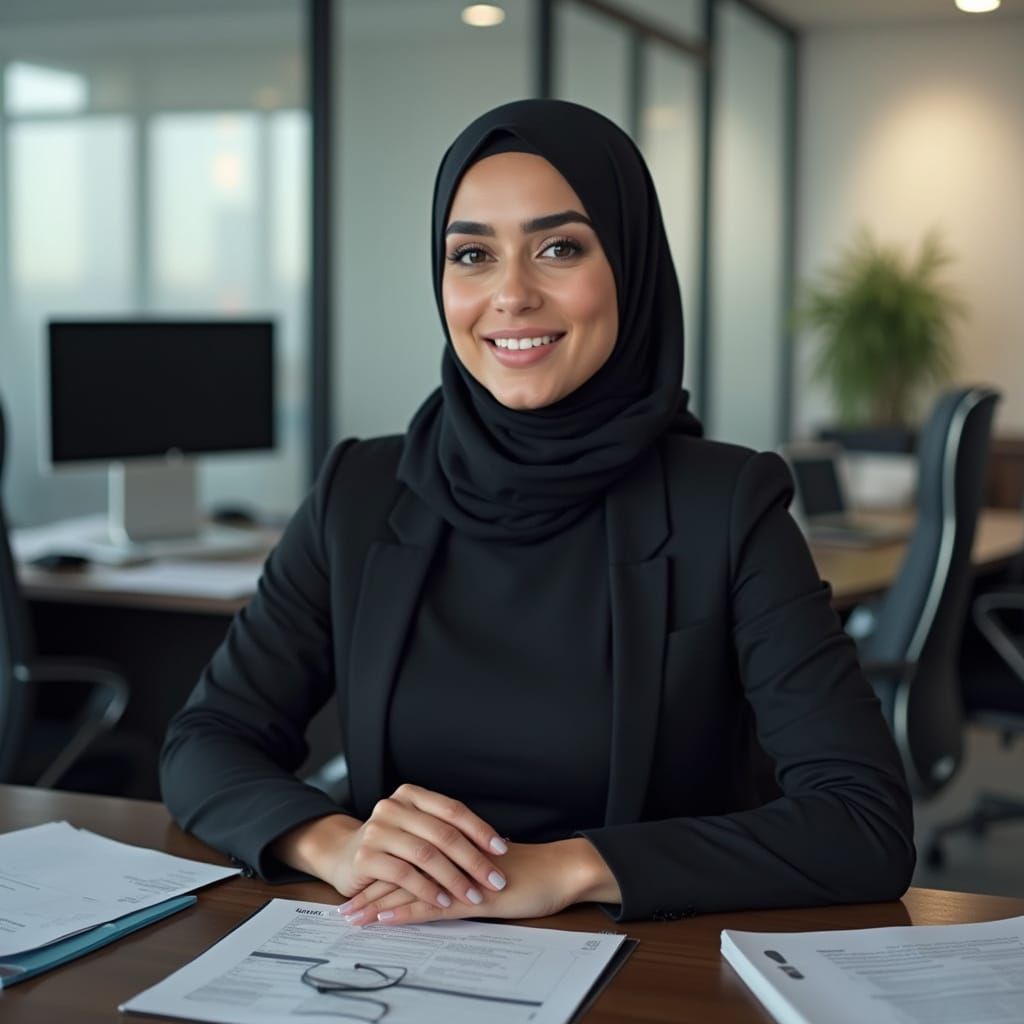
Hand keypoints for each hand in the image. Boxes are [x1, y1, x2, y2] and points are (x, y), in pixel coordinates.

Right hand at [304, 784, 509, 911]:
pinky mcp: (366, 857)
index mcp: (411, 795)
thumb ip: (446, 832)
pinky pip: (404, 875)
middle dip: (473, 860)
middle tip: (495, 880)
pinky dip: (428, 890)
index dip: (479, 829)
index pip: (452, 810)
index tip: (501, 849)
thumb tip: (498, 845)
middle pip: (443, 833)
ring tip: (473, 896)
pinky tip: (443, 902)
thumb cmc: (390, 845)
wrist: (341, 856)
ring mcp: (377, 831)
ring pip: (426, 855)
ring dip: (454, 879)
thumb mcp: (417, 830)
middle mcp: (393, 807)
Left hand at [338, 838, 619, 926]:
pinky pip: (433, 905)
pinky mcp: (473, 897)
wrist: (560, 870)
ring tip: (353, 917)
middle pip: (403, 873)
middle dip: (371, 891)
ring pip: (411, 889)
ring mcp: (461, 877)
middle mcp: (454, 859)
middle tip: (344, 906)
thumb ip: (467, 867)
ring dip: (378, 905)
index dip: (383, 872)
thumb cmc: (533, 870)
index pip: (410, 858)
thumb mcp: (492, 868)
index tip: (359, 885)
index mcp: (456, 849)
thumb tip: (448, 872)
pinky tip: (384, 921)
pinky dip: (405, 913)